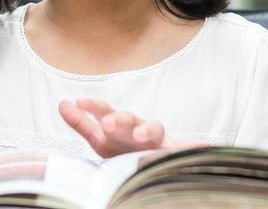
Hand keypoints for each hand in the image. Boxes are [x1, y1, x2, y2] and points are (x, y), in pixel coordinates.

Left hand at [58, 98, 205, 157]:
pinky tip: (204, 147)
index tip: (79, 102)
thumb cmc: (123, 149)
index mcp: (120, 125)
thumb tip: (62, 103)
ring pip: (154, 129)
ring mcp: (157, 140)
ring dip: (147, 130)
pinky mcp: (173, 153)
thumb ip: (82, 123)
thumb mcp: (101, 139)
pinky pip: (185, 150)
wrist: (149, 165)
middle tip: (107, 124)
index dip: (94, 107)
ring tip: (141, 136)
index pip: (106, 111)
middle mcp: (138, 127)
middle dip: (118, 119)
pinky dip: (194, 148)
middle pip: (129, 118)